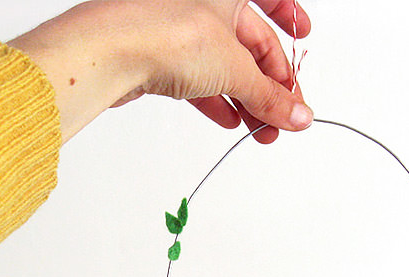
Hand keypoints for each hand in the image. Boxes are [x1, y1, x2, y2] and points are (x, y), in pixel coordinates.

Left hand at [9, 0, 312, 143]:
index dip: (290, 18)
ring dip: (247, 100)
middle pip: (249, 42)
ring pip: (224, 65)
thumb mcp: (234, 67)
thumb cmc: (164, 32)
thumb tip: (297, 116)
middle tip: (286, 115)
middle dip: (271, 82)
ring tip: (262, 130)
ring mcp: (179, 29)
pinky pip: (198, 77)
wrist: (106, 53)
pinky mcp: (161, 55)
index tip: (303, 38)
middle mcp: (203, 2)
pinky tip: (232, 121)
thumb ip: (270, 95)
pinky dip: (217, 100)